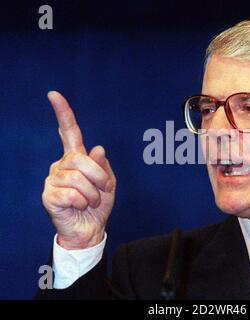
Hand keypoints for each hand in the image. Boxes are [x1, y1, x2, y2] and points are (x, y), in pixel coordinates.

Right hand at [42, 91, 115, 248]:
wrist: (90, 229)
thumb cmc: (98, 205)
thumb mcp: (109, 183)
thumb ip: (103, 166)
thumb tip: (97, 149)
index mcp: (76, 159)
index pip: (69, 132)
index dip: (63, 113)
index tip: (54, 95)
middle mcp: (62, 165)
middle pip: (82, 160)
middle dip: (99, 177)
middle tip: (102, 190)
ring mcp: (53, 180)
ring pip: (79, 178)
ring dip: (93, 194)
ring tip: (90, 201)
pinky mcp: (48, 196)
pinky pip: (73, 194)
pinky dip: (83, 203)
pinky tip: (78, 207)